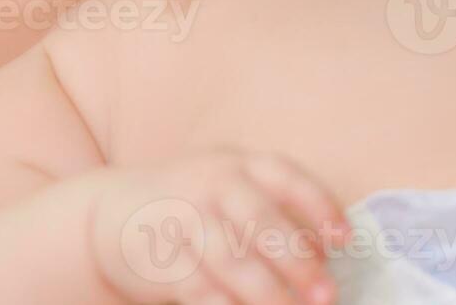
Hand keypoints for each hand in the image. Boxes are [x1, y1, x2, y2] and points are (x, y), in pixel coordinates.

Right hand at [90, 148, 349, 304]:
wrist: (110, 212)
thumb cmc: (191, 208)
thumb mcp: (228, 193)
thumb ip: (272, 216)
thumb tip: (325, 259)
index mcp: (237, 165)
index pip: (285, 177)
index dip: (319, 206)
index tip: (344, 241)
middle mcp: (210, 183)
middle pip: (260, 220)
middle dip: (298, 262)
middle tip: (327, 296)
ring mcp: (181, 217)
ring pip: (230, 258)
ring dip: (267, 292)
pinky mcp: (158, 254)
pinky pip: (198, 286)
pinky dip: (223, 304)